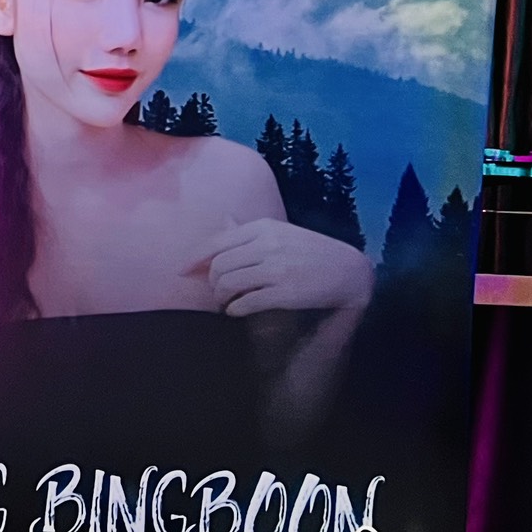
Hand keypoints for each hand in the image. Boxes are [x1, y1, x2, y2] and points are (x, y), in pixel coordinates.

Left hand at [204, 220, 373, 317]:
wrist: (350, 271)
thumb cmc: (311, 251)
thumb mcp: (281, 233)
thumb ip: (248, 231)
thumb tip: (222, 220)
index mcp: (263, 227)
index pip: (216, 242)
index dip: (194, 258)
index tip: (181, 271)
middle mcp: (267, 245)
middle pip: (218, 265)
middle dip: (211, 283)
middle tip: (215, 293)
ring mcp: (276, 268)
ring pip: (228, 284)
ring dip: (221, 298)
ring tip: (225, 303)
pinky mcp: (284, 292)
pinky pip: (245, 302)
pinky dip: (235, 309)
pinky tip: (237, 311)